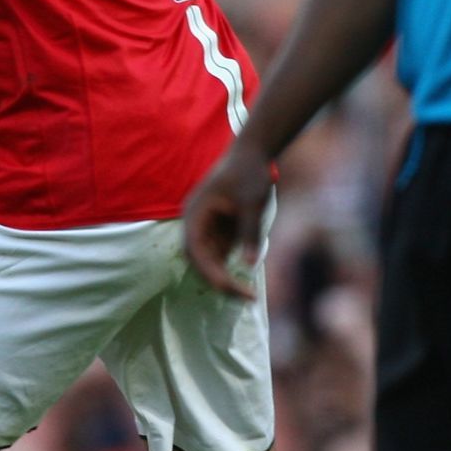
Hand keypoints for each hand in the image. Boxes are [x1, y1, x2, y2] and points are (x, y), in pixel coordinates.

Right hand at [182, 142, 271, 299]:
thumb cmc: (249, 172)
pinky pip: (221, 254)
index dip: (212, 274)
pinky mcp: (219, 229)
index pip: (197, 252)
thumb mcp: (252, 203)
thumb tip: (249, 264)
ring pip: (210, 260)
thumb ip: (248, 233)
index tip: (234, 290)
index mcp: (196, 214)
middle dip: (219, 281)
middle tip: (246, 297)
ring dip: (225, 278)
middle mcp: (196, 223)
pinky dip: (230, 268)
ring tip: (248, 294)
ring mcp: (207, 226)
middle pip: (200, 260)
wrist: (253, 152)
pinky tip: (246, 282)